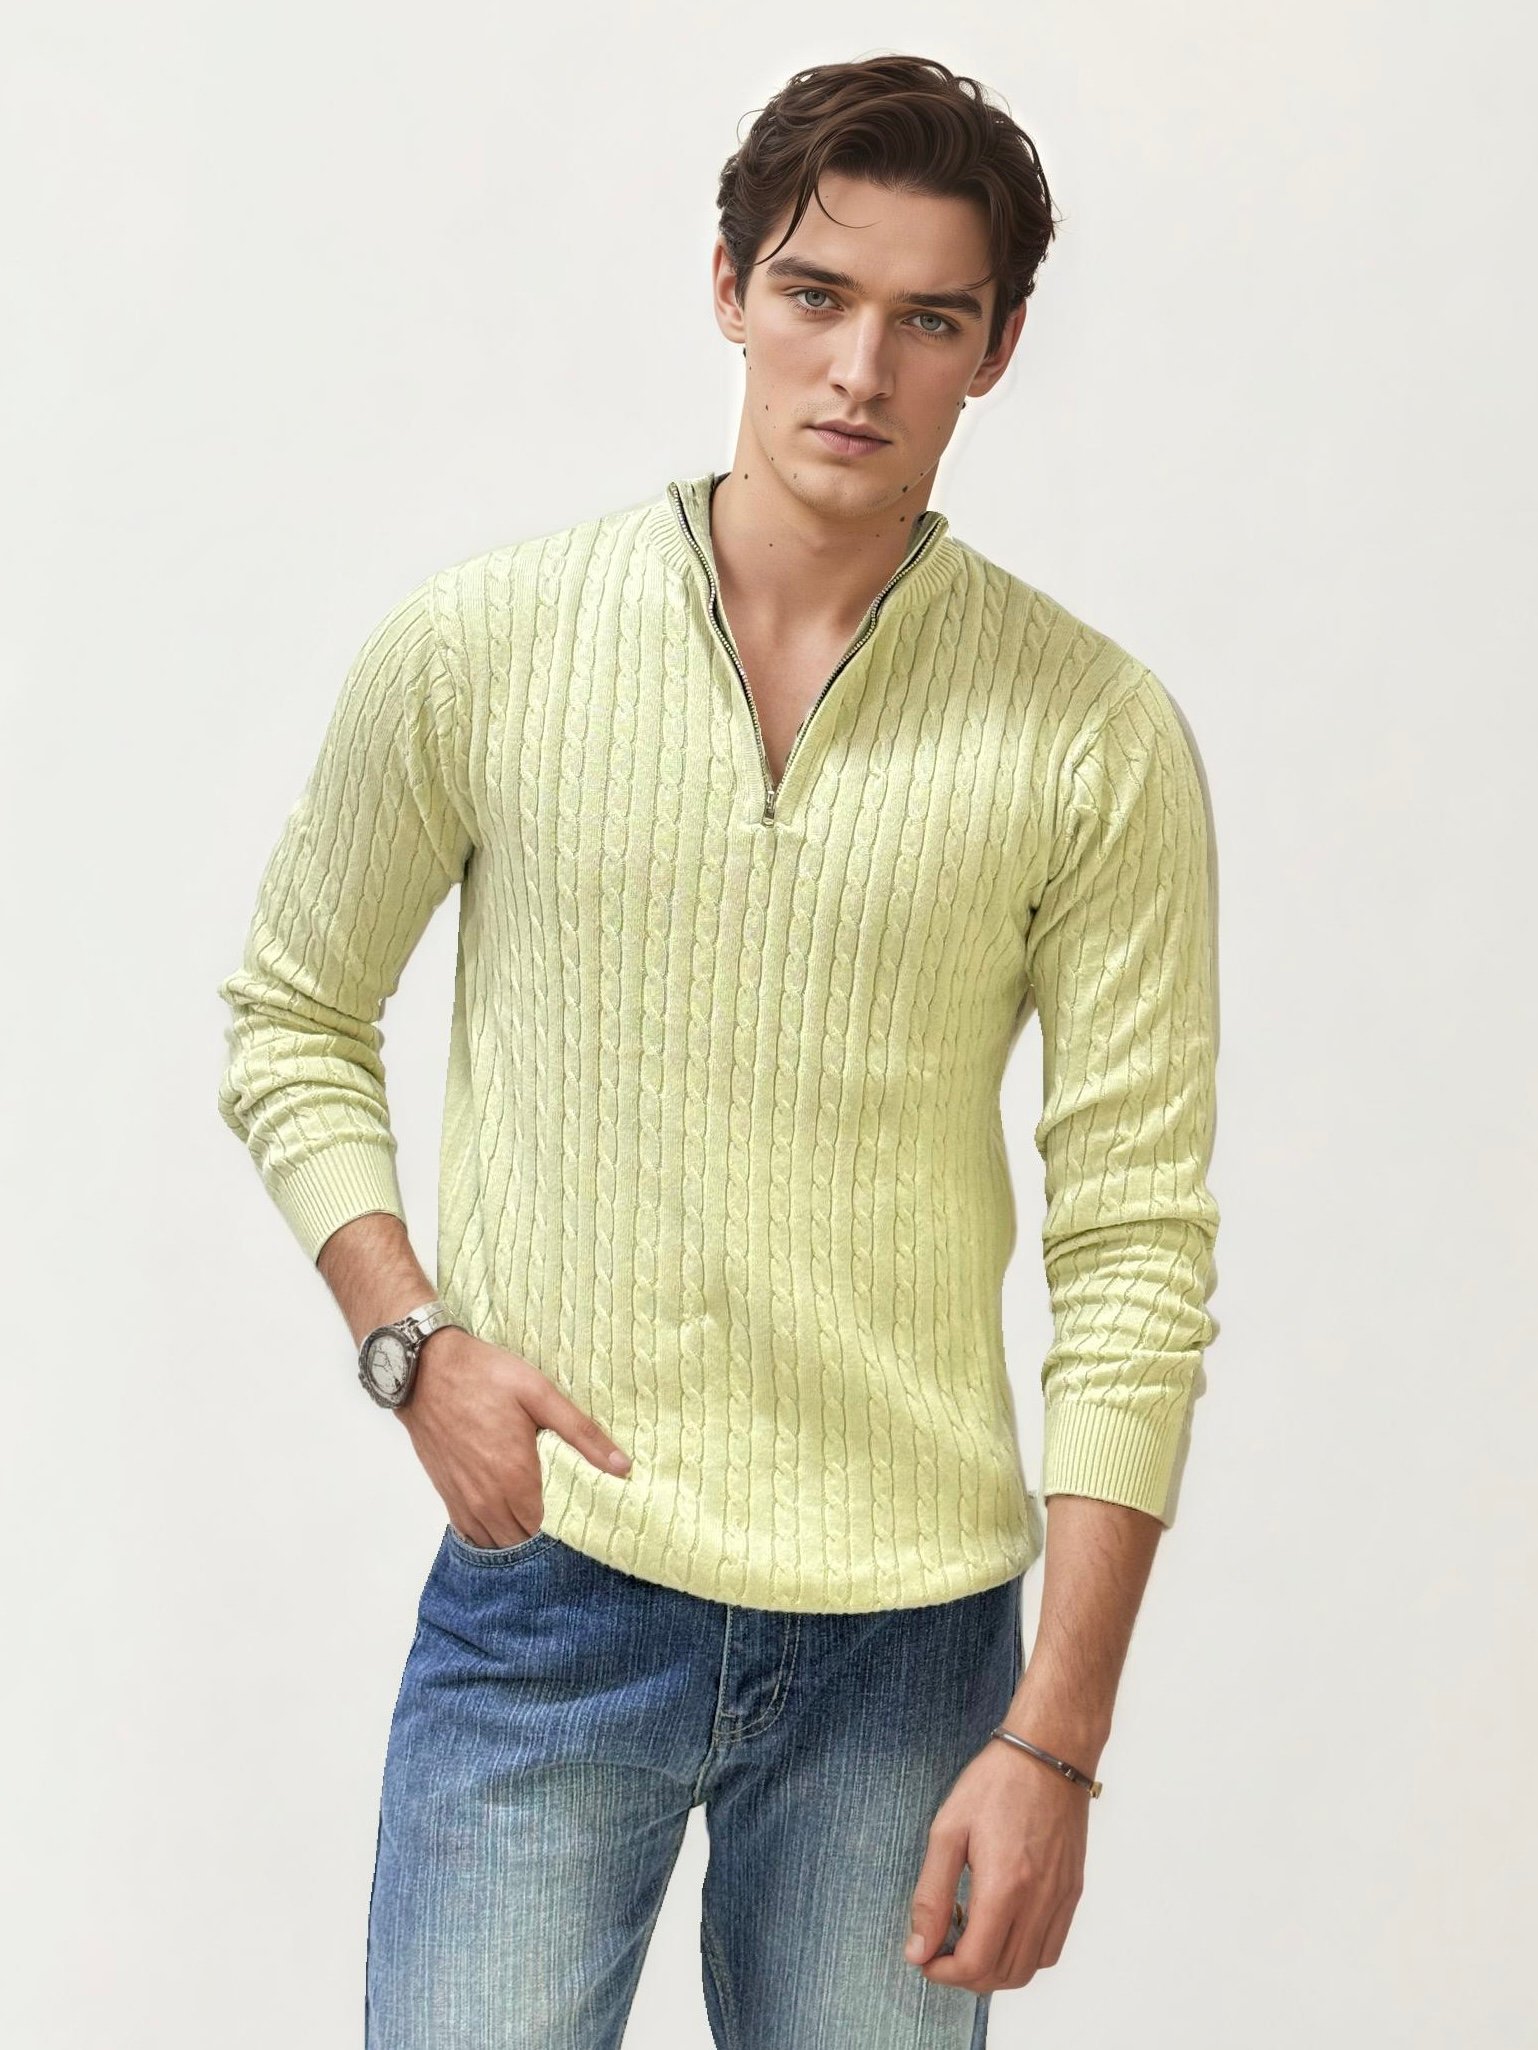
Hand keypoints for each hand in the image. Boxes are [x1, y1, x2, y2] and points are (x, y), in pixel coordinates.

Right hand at [396, 1329, 630, 1546]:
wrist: (424, 1370)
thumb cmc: (484, 1376)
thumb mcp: (540, 1394)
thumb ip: (582, 1433)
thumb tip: (622, 1467)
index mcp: (516, 1478)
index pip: (549, 1532)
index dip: (570, 1532)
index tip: (587, 1521)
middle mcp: (488, 1499)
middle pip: (523, 1543)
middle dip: (546, 1540)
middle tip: (568, 1522)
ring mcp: (464, 1500)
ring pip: (497, 1543)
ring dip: (518, 1539)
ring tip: (540, 1523)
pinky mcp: (448, 1494)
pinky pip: (471, 1534)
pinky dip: (491, 1535)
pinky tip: (507, 1520)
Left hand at [904, 1734, 1089, 1994]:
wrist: (1049, 1753)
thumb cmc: (995, 1783)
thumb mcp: (947, 1831)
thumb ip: (931, 1896)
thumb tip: (918, 1949)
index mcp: (1004, 1885)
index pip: (976, 1964)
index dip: (943, 1973)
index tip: (925, 1958)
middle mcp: (1038, 1900)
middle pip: (1003, 1976)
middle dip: (965, 1976)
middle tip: (942, 1950)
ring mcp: (1060, 1899)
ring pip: (1029, 1969)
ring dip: (994, 1971)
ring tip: (970, 1939)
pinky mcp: (1072, 1892)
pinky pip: (1050, 1949)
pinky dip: (1023, 1956)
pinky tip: (1001, 1929)